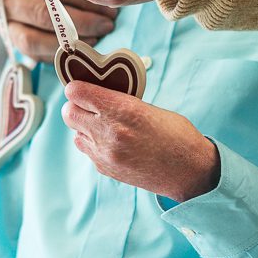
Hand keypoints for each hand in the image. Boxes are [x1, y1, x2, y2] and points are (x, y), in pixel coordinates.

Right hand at [0, 0, 117, 61]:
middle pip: (45, 13)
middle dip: (82, 19)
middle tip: (110, 20)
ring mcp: (1, 17)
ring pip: (36, 36)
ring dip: (71, 39)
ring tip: (100, 33)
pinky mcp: (5, 33)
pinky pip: (30, 50)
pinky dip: (56, 52)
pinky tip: (81, 46)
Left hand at [61, 81, 220, 201]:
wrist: (189, 172)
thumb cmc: (178, 136)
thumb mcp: (151, 109)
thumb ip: (122, 103)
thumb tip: (100, 96)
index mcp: (124, 110)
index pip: (78, 93)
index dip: (77, 87)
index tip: (82, 86)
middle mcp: (110, 132)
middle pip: (69, 112)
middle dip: (76, 105)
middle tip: (90, 103)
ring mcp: (105, 153)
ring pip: (75, 132)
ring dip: (84, 125)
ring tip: (103, 123)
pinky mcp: (105, 168)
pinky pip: (87, 149)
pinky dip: (93, 142)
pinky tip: (111, 140)